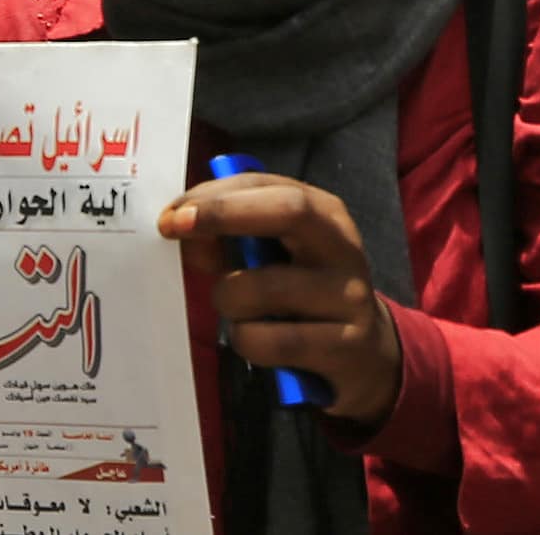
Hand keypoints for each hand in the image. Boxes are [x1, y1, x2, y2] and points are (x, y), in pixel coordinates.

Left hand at [159, 172, 401, 426]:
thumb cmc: (306, 295)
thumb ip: (235, 239)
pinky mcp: (346, 345)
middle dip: (224, 213)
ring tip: (238, 312)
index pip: (270, 186)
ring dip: (228, 301)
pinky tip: (258, 342)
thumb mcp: (278, 258)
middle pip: (289, 210)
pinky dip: (247, 342)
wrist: (368, 353)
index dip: (217, 195)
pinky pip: (270, 341)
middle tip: (174, 227)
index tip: (171, 212)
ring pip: (261, 288)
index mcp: (326, 214)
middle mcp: (343, 247)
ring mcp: (349, 296)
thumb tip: (184, 232)